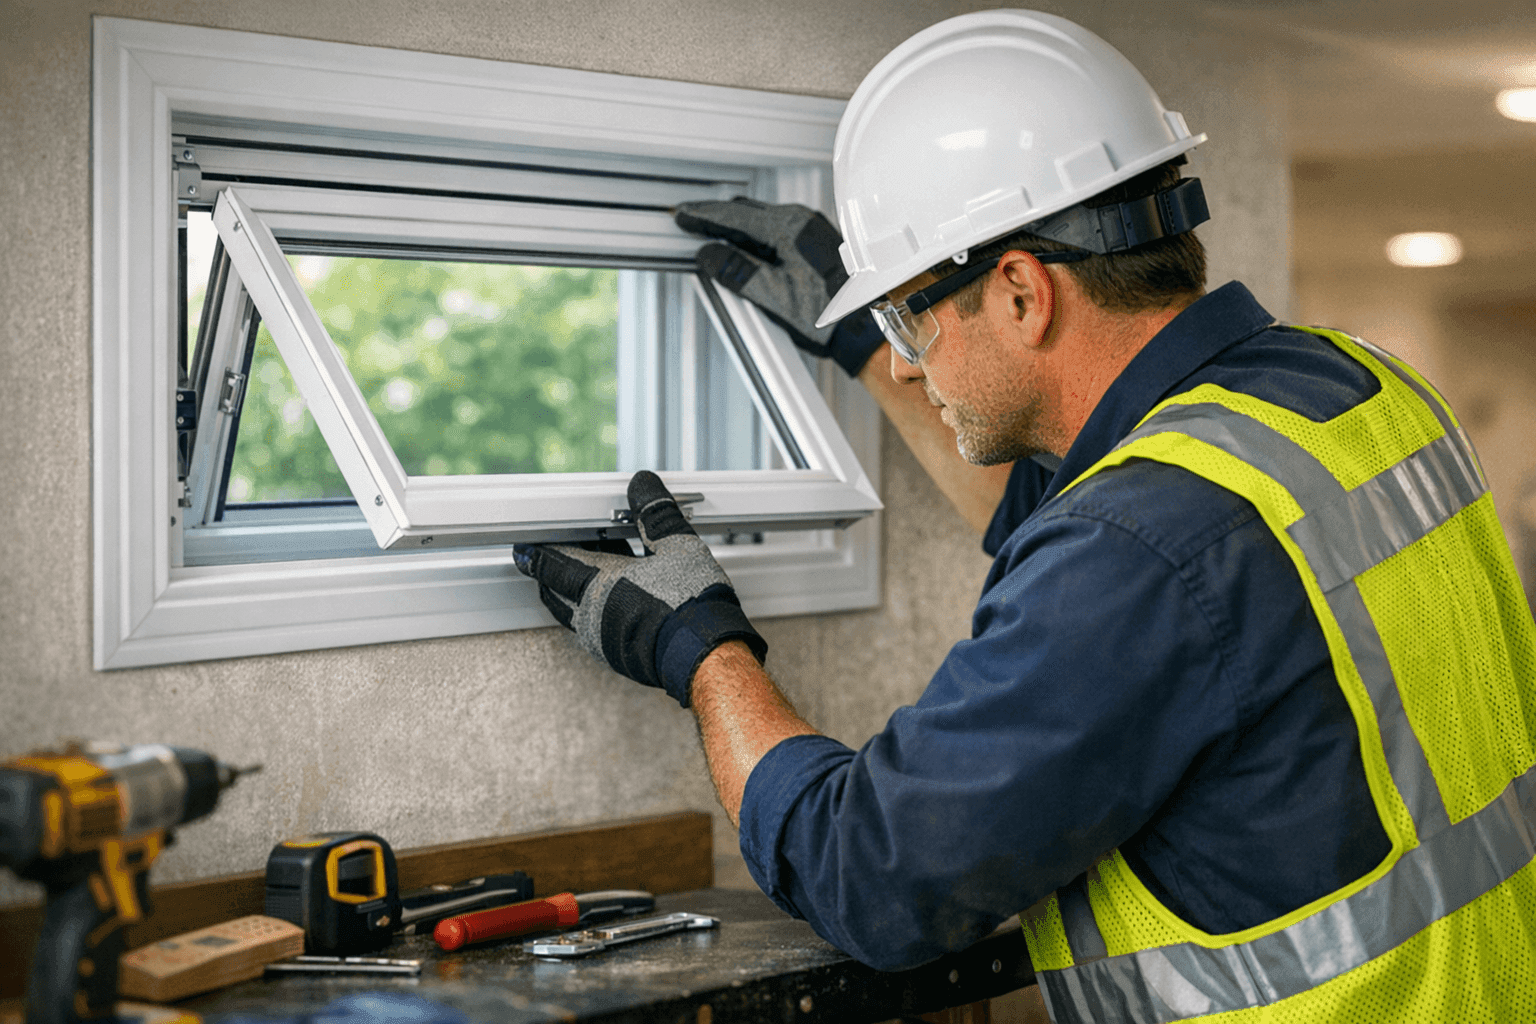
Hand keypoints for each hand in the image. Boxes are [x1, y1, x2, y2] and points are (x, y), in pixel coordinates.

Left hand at [513, 471, 766, 706]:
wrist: (710, 656)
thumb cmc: (694, 606)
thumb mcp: (679, 547)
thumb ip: (656, 515)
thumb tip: (643, 487)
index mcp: (599, 585)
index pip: (552, 565)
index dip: (535, 554)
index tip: (523, 547)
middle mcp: (593, 616)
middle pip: (556, 592)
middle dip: (552, 573)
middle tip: (554, 556)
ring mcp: (604, 641)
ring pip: (575, 612)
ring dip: (576, 591)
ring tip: (594, 572)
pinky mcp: (621, 657)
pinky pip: (596, 629)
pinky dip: (598, 610)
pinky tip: (622, 600)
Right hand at [674, 198, 883, 376]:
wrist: (866, 328)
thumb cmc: (828, 316)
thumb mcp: (771, 296)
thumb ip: (736, 271)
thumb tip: (708, 255)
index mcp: (789, 228)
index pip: (734, 216)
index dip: (703, 216)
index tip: (683, 216)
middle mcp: (802, 222)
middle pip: (747, 213)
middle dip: (716, 219)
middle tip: (690, 225)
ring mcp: (811, 232)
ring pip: (762, 223)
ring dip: (735, 229)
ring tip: (710, 237)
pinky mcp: (815, 246)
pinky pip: (776, 233)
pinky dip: (754, 239)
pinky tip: (744, 251)